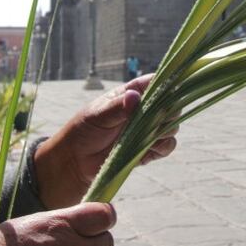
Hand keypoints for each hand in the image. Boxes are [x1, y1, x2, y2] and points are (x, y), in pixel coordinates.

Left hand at [34, 74, 177, 208]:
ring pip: (170, 126)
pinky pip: (166, 146)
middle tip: (155, 118)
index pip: (154, 83)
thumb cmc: (83, 131)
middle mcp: (142, 111)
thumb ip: (118, 108)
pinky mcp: (147, 150)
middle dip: (168, 111)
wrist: (74, 162)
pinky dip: (163, 146)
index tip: (169, 90)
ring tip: (150, 135)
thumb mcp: (98, 115)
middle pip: (169, 105)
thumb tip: (135, 98)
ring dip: (166, 130)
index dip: (166, 84)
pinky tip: (152, 148)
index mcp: (130, 95)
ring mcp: (146, 131)